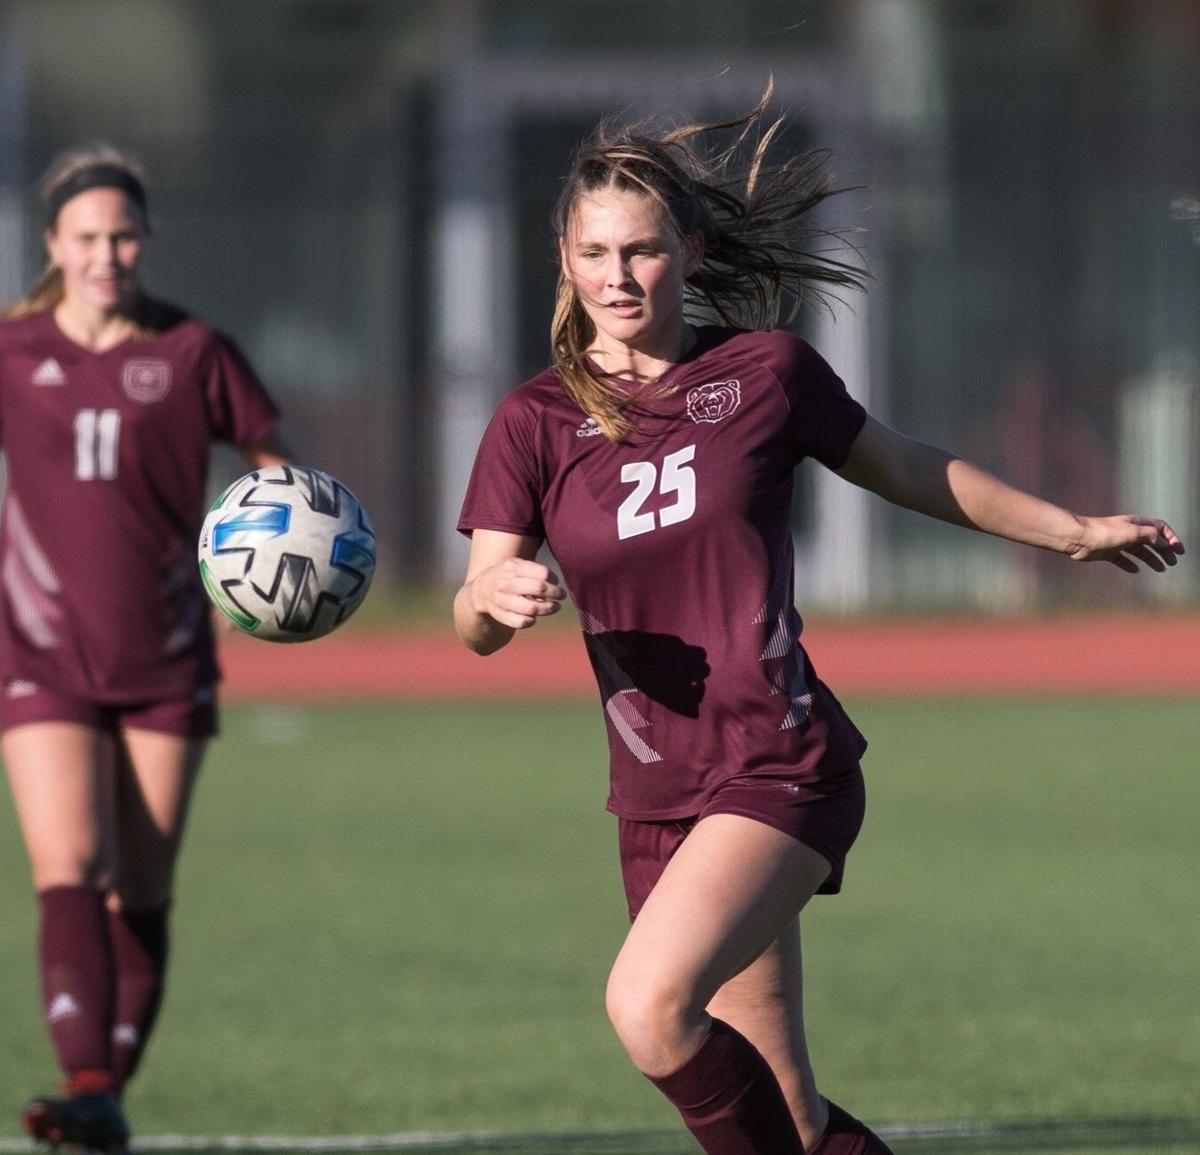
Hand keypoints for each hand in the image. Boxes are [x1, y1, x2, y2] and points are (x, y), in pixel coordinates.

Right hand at [468, 557, 566, 629]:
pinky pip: (520, 622)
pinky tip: (534, 617)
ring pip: (531, 608)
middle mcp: (505, 583)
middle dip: (555, 593)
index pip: (542, 573)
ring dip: (548, 609)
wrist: (481, 590)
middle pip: (539, 588)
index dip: (554, 579)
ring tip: (555, 607)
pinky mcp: (499, 615)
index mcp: (512, 566)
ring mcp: (501, 600)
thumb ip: (535, 572)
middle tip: (561, 595)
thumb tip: (553, 587)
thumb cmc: (508, 576)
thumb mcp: (517, 565)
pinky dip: (531, 621)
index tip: (556, 582)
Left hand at [1068, 516, 1184, 572]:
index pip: (1160, 528)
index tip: (1178, 550)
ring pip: (1138, 551)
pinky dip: (1129, 565)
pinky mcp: (1106, 552)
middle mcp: (1128, 532)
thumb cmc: (1105, 532)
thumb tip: (1163, 544)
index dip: (1171, 538)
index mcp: (1137, 523)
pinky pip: (1121, 559)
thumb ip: (1151, 536)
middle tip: (1172, 563)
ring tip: (1161, 569)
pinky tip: (1136, 570)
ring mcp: (1117, 542)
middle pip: (1151, 541)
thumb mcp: (1134, 532)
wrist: (1078, 538)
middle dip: (1164, 551)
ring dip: (1151, 559)